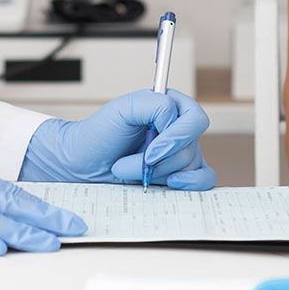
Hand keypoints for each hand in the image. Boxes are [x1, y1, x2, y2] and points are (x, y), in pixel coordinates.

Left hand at [19, 88, 215, 190]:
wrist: (85, 164)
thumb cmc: (100, 133)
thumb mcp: (124, 109)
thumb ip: (156, 105)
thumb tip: (174, 120)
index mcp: (170, 105)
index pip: (194, 119)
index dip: (176, 137)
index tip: (152, 151)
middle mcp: (178, 128)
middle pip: (190, 148)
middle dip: (157, 160)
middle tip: (129, 161)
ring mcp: (180, 152)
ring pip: (189, 167)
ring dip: (156, 174)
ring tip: (129, 169)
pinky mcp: (178, 174)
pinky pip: (203, 180)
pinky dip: (190, 184)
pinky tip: (170, 184)